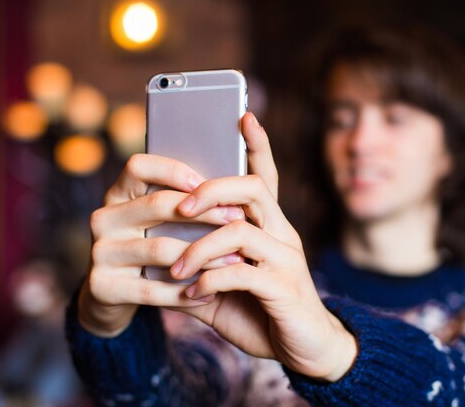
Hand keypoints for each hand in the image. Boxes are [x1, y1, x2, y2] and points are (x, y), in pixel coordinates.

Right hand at [78, 153, 244, 336]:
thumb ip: (182, 202)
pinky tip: (211, 293)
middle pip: (156, 206)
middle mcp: (104, 218)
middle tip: (239, 220)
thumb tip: (231, 188)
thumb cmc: (151, 246)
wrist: (111, 294)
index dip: (172, 170)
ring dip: (203, 256)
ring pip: (159, 250)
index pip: (138, 167)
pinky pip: (152, 290)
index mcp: (118, 194)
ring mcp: (100, 252)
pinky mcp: (102, 286)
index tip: (207, 184)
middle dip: (205, 212)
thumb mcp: (157, 221)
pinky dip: (186, 293)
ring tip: (235, 260)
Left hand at [170, 113, 357, 381]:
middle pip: (250, 188)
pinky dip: (210, 279)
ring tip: (176, 268)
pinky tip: (193, 294)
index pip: (264, 176)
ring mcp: (286, 258)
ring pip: (241, 229)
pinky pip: (243, 272)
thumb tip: (158, 262)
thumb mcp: (227, 286)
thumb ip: (200, 268)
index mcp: (270, 226)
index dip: (256, 145)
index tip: (243, 115)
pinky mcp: (283, 287)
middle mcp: (282, 233)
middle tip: (180, 207)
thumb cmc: (265, 310)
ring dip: (200, 247)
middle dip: (211, 188)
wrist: (306, 349)